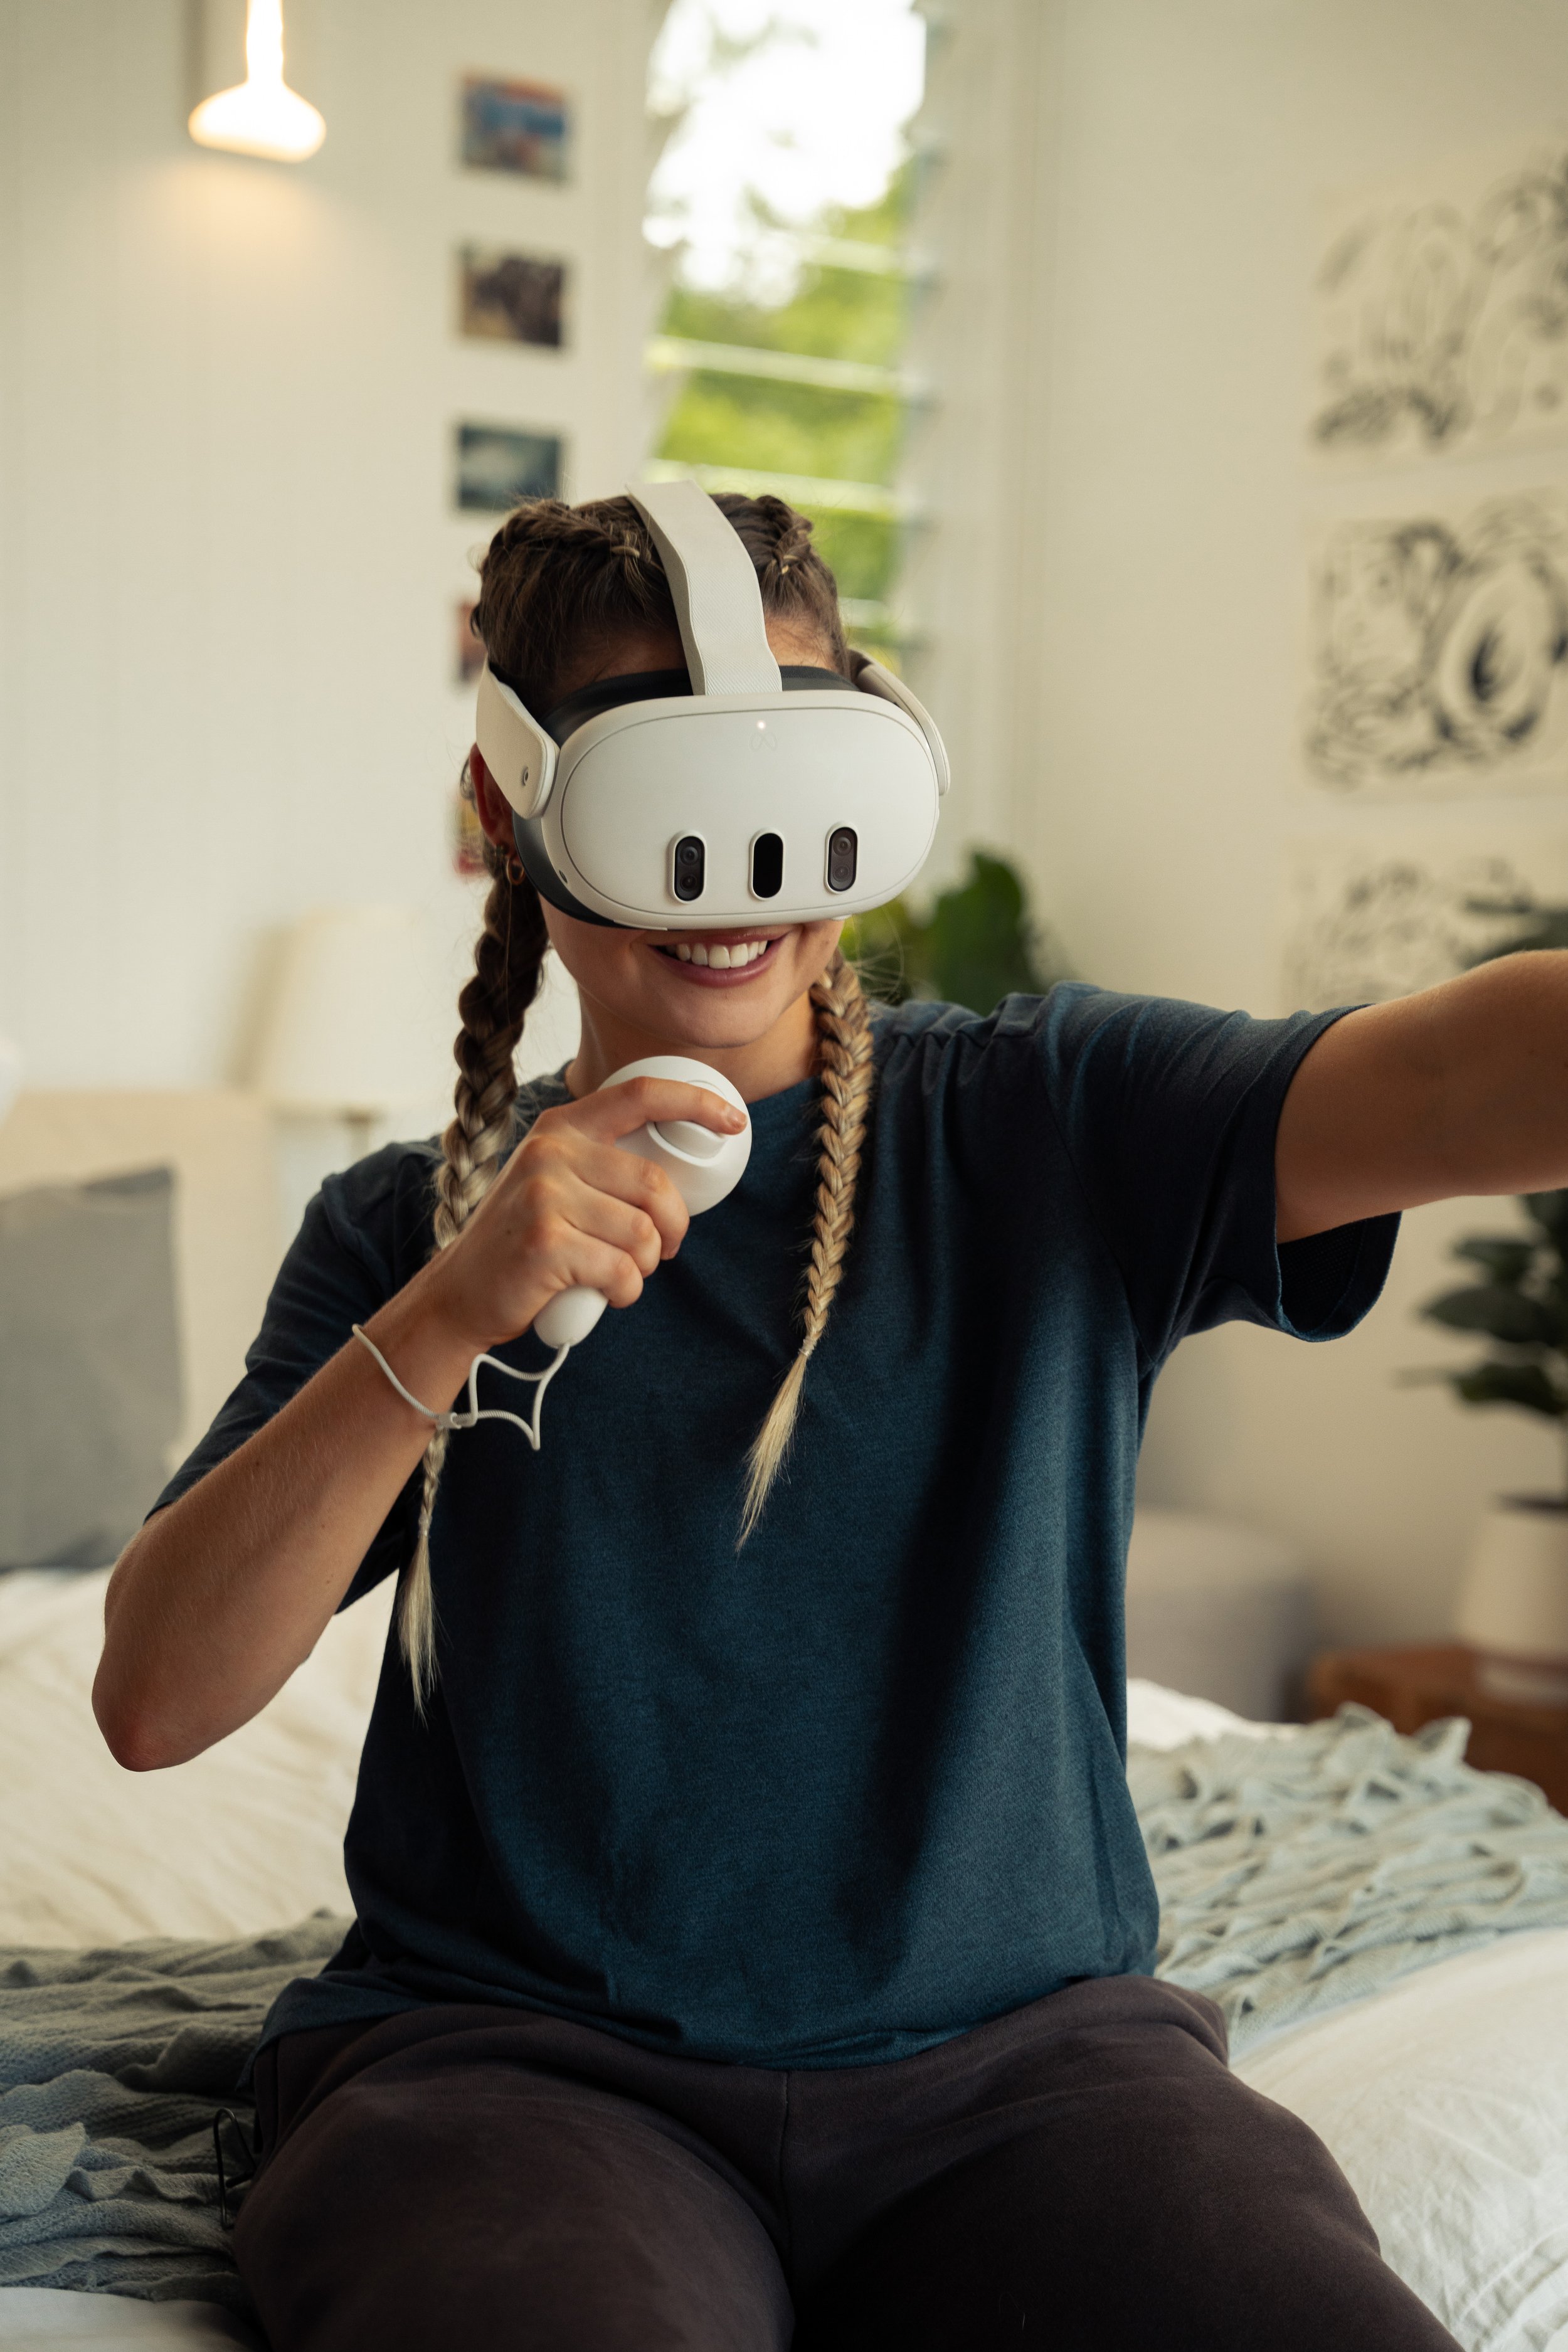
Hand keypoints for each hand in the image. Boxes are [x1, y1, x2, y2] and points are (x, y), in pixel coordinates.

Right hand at [427, 1078, 747, 1351]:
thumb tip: (678, 1173)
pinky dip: (626, 1291)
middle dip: (674, 1227)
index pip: (639, 1095)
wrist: (460, 1293)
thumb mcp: (553, 1181)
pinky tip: (606, 1293)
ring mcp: (543, 1195)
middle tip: (664, 1250)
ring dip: (646, 1266)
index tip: (734, 1120)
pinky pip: (622, 1270)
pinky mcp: (545, 1242)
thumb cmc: (524, 1241)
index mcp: (561, 1128)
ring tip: (621, 1273)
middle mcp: (550, 1151)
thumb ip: (601, 1163)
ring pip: (643, 1233)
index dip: (695, 1103)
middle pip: (654, 1184)